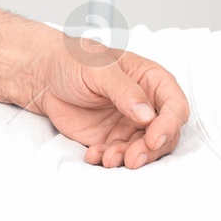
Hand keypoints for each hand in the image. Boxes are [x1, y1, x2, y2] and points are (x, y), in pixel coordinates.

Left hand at [30, 41, 189, 169]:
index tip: (153, 139)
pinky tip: (93, 155)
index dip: (169, 125)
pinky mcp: (112, 139)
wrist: (46, 77)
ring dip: (129, 158)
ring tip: (107, 159)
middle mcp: (146, 104)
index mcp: (151, 79)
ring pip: (144, 149)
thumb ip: (123, 89)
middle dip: (150, 150)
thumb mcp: (97, 68)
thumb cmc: (74, 61)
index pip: (175, 106)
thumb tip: (148, 115)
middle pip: (165, 134)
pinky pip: (119, 155)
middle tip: (131, 159)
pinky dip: (108, 159)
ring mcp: (130, 123)